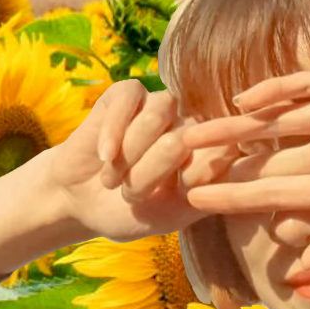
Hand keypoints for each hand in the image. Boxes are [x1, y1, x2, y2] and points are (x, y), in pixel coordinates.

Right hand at [34, 79, 222, 243]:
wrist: (79, 203)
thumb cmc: (128, 213)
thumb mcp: (169, 214)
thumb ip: (202, 186)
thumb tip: (230, 150)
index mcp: (207, 155)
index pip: (222, 152)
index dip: (195, 176)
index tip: (173, 198)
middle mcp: (188, 126)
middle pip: (185, 137)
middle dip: (152, 171)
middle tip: (129, 196)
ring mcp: (158, 107)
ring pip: (157, 114)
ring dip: (131, 152)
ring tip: (111, 180)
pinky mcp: (126, 94)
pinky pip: (128, 98)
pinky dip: (113, 131)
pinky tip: (104, 156)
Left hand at [175, 58, 309, 273]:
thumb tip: (300, 270)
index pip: (275, 192)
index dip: (235, 196)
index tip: (195, 202)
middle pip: (265, 157)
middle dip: (222, 162)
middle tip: (174, 166)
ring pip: (274, 120)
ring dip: (235, 125)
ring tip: (192, 130)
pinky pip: (305, 85)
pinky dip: (274, 89)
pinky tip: (244, 98)